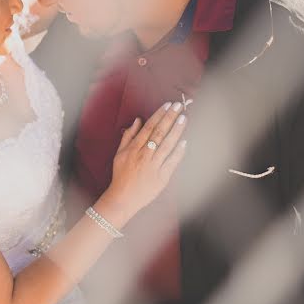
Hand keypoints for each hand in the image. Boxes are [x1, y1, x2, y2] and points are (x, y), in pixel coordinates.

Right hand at [106, 101, 187, 215]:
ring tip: (183, 118)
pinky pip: (172, 162)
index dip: (159, 115)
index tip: (167, 105)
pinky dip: (178, 152)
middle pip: (159, 133)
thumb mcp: (119, 154)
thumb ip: (128, 136)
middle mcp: (144, 155)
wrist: (123, 198)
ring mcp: (154, 166)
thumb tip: (138, 120)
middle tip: (178, 106)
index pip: (148, 128)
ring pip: (167, 145)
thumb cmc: (121, 175)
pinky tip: (184, 141)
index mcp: (134, 149)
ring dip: (176, 131)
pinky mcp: (162, 178)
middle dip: (169, 118)